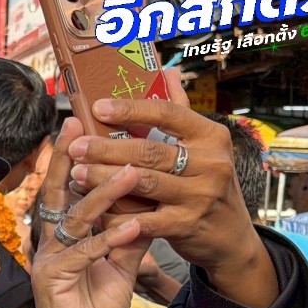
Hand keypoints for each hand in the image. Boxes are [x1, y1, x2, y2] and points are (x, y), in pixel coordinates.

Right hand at [30, 117, 149, 307]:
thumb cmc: (92, 307)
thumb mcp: (119, 264)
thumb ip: (130, 234)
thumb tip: (150, 204)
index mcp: (64, 233)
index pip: (68, 187)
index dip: (72, 157)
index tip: (83, 124)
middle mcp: (50, 240)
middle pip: (58, 191)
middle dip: (68, 158)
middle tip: (79, 125)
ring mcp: (47, 258)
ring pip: (75, 219)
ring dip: (104, 195)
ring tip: (130, 172)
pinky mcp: (51, 279)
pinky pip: (83, 253)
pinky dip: (108, 240)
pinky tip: (130, 227)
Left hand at [65, 69, 277, 307]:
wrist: (230, 235)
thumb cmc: (207, 183)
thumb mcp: (204, 146)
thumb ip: (181, 110)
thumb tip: (167, 71)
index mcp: (211, 136)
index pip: (168, 113)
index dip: (131, 109)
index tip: (97, 107)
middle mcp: (211, 164)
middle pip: (148, 151)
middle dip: (106, 148)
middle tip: (76, 147)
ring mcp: (200, 195)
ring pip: (141, 182)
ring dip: (103, 178)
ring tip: (76, 173)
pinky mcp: (187, 225)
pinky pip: (142, 218)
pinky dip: (115, 215)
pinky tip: (94, 210)